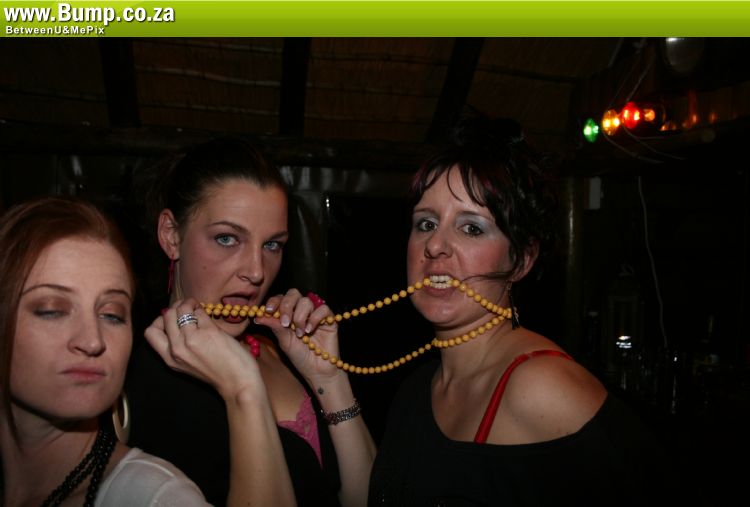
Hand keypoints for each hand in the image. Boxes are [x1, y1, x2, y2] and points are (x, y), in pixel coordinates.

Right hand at [145, 298, 264, 401]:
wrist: (238, 383)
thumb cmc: (217, 372)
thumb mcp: (189, 363)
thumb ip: (180, 346)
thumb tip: (178, 319)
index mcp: (169, 359)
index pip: (150, 332)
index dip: (160, 321)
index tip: (173, 320)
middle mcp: (176, 349)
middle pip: (165, 316)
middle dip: (175, 307)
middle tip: (187, 308)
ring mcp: (191, 339)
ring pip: (180, 309)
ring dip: (189, 303)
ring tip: (197, 308)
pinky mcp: (208, 331)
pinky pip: (199, 311)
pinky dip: (202, 309)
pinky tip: (209, 314)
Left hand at [256, 289, 342, 384]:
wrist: (316, 370)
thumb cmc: (299, 356)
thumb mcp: (284, 341)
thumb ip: (275, 326)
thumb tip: (259, 316)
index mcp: (288, 313)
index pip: (280, 298)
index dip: (274, 301)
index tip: (269, 311)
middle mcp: (301, 311)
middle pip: (293, 294)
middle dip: (286, 306)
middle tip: (285, 322)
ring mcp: (315, 313)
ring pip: (306, 301)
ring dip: (300, 317)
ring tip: (299, 333)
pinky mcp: (329, 319)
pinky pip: (323, 309)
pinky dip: (314, 318)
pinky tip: (309, 330)